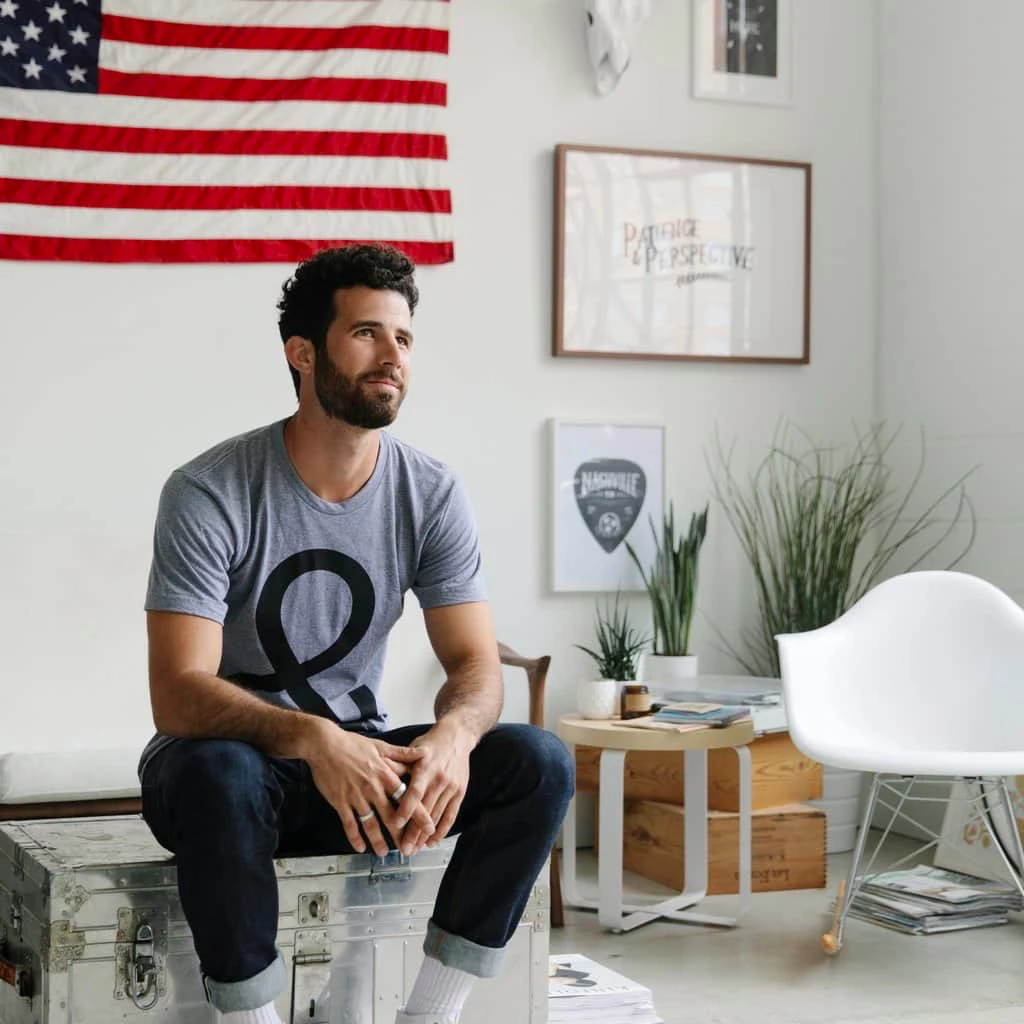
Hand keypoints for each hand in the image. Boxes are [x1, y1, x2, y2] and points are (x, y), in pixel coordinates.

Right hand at [304, 722, 432, 856]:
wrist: (325, 744)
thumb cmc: (353, 744)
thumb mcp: (381, 746)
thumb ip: (403, 754)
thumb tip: (425, 752)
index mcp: (385, 774)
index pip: (406, 798)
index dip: (418, 814)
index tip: (428, 828)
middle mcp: (372, 788)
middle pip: (390, 816)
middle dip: (400, 835)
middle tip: (408, 849)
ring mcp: (356, 796)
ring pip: (370, 824)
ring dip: (378, 840)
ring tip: (384, 853)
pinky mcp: (340, 802)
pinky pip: (349, 824)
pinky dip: (354, 837)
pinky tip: (360, 847)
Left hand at [394, 718, 474, 855]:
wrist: (457, 736)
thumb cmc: (430, 743)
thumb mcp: (413, 749)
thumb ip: (399, 764)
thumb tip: (381, 774)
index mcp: (425, 767)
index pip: (414, 791)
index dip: (405, 808)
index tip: (396, 823)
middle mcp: (439, 778)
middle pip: (425, 809)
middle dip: (414, 831)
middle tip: (403, 848)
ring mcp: (451, 786)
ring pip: (437, 815)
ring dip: (425, 835)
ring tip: (415, 849)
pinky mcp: (460, 792)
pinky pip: (451, 814)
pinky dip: (442, 829)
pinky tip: (432, 841)